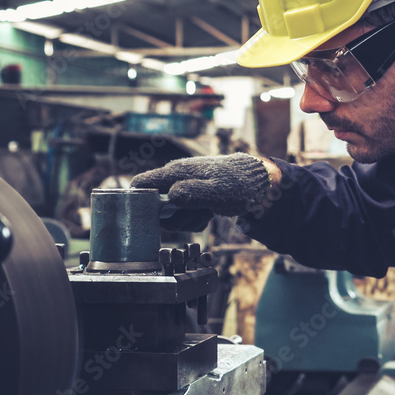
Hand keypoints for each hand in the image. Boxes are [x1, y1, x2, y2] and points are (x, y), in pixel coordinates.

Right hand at [131, 153, 270, 216]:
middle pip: (155, 206)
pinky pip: (184, 215)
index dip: (139, 201)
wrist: (255, 182)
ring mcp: (183, 188)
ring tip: (205, 214)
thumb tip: (170, 196)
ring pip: (171, 214)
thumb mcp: (215, 192)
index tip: (156, 217)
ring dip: (186, 221)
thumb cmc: (237, 184)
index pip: (141, 183)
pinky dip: (194, 220)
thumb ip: (192, 193)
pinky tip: (208, 215)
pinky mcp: (191, 198)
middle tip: (193, 216)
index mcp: (175, 173)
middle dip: (172, 219)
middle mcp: (174, 179)